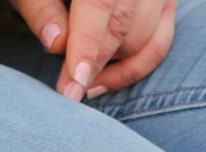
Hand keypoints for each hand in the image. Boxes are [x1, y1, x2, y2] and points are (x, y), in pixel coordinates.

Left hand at [10, 0, 175, 98]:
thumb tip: (57, 45)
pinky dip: (134, 67)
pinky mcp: (164, 4)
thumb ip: (41, 8)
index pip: (100, 5)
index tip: (75, 82)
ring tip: (81, 81)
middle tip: (70, 89)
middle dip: (97, 63)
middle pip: (124, 27)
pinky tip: (103, 81)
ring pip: (143, 40)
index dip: (88, 46)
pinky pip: (158, 45)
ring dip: (112, 66)